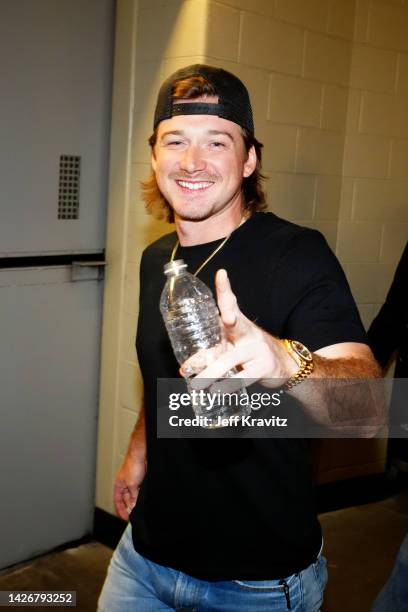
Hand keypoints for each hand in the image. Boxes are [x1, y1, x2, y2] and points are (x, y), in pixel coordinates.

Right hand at [114, 454, 146, 520]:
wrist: (141, 454)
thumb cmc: (132, 464)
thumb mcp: (132, 484)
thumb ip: (132, 496)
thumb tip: (133, 506)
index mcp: (119, 485)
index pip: (117, 501)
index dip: (120, 510)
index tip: (125, 518)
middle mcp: (125, 485)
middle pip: (126, 500)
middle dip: (129, 507)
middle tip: (134, 516)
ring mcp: (133, 482)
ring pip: (134, 496)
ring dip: (136, 502)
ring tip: (139, 509)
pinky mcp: (140, 480)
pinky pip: (139, 491)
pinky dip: (141, 496)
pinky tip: (144, 500)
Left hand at [188, 269, 296, 388]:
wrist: (285, 365)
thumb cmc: (250, 353)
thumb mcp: (233, 345)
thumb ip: (211, 352)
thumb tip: (184, 369)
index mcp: (239, 323)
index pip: (231, 302)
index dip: (225, 288)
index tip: (221, 274)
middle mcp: (248, 332)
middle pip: (234, 323)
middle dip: (226, 318)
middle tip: (220, 323)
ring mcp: (257, 349)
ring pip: (230, 359)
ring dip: (211, 372)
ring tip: (196, 383)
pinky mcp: (263, 367)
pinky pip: (242, 377)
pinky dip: (227, 386)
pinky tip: (217, 391)